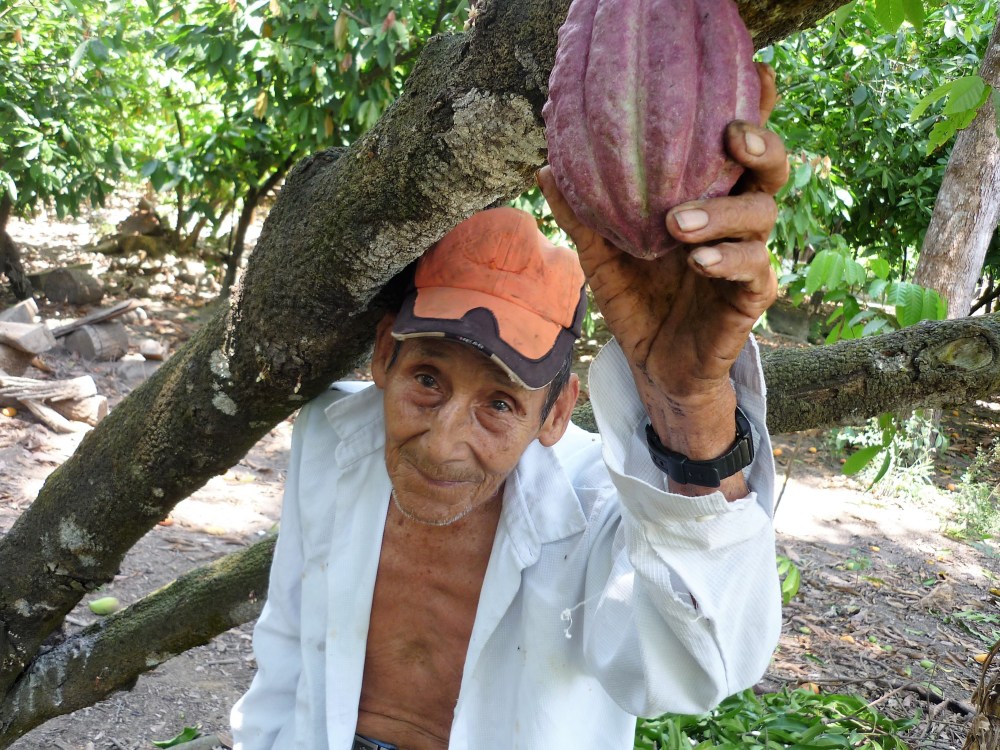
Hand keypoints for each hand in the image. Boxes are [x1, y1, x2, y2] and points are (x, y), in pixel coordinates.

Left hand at [538, 63, 788, 489]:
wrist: (651, 366)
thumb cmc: (636, 301)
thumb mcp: (602, 255)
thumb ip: (583, 214)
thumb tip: (544, 165)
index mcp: (708, 200)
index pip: (736, 150)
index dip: (751, 110)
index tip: (751, 74)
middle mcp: (736, 222)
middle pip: (770, 172)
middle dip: (760, 147)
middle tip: (730, 136)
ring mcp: (749, 259)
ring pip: (762, 218)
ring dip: (723, 213)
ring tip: (678, 222)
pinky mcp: (751, 298)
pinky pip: (753, 271)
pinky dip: (727, 262)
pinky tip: (698, 261)